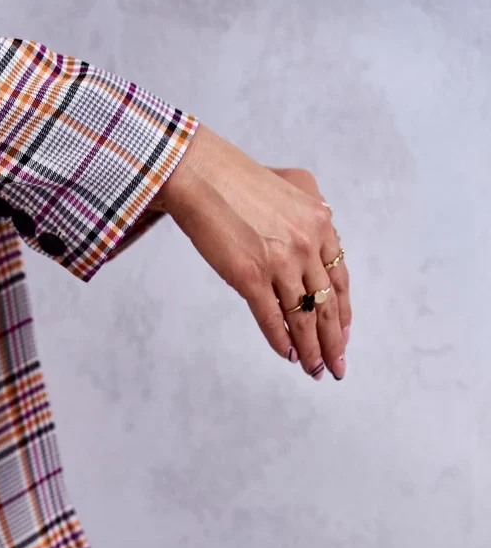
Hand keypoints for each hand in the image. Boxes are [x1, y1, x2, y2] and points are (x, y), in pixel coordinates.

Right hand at [158, 126, 350, 380]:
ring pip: (303, 317)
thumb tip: (322, 229)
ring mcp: (280, 263)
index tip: (345, 335)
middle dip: (334, 342)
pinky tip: (288, 356)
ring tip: (315, 370)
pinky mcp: (250, 277)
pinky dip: (281, 341)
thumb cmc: (240, 177)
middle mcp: (306, 246)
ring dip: (311, 349)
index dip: (344, 312)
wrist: (202, 176)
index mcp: (320, 225)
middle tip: (337, 367)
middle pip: (327, 305)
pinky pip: (271, 317)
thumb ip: (313, 208)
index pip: (339, 279)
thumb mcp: (294, 181)